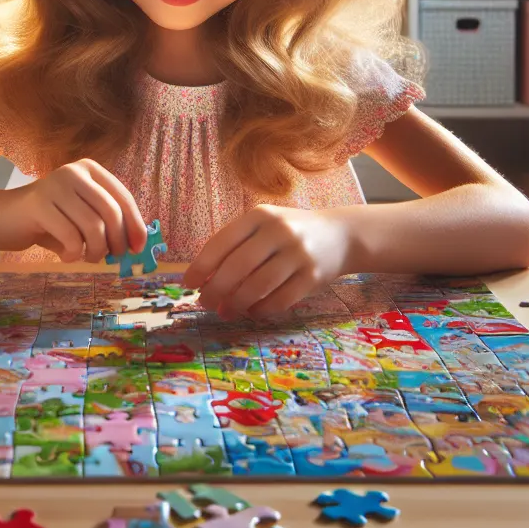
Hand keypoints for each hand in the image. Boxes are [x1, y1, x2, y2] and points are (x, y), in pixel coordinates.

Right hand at [0, 159, 147, 262]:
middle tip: (111, 258)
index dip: (135, 224)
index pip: (122, 197)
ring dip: (95, 250)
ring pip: (93, 226)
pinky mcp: (38, 204)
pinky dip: (73, 253)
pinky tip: (66, 256)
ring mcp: (55, 185)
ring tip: (86, 258)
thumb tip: (136, 245)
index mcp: (89, 170)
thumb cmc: (47, 220)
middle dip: (116, 241)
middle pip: (111, 211)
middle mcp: (74, 172)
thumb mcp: (80, 215)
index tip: (138, 248)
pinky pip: (70, 236)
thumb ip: (105, 223)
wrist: (1, 218)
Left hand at [183, 205, 351, 319]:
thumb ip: (237, 245)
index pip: (222, 242)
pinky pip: (280, 300)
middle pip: (238, 266)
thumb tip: (204, 278)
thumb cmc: (291, 232)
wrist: (341, 235)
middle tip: (204, 303)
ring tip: (225, 311)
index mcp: (260, 215)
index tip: (188, 284)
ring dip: (236, 303)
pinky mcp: (313, 277)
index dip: (201, 266)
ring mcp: (298, 254)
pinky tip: (252, 312)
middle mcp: (279, 231)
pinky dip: (261, 310)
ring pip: (258, 286)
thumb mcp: (265, 226)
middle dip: (216, 289)